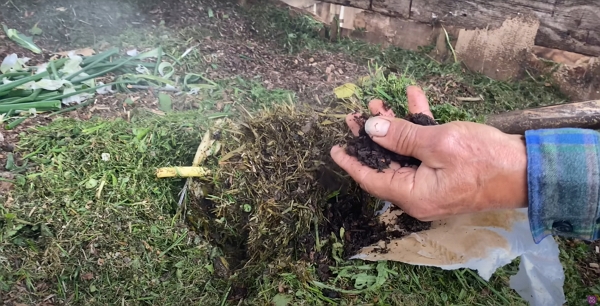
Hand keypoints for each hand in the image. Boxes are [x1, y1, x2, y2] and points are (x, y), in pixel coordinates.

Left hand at [330, 86, 527, 220]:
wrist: (529, 171)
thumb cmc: (485, 160)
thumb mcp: (438, 143)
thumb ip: (401, 136)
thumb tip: (371, 128)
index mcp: (412, 195)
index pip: (370, 179)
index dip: (351, 162)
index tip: (334, 148)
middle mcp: (419, 193)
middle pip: (385, 163)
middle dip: (371, 136)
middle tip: (356, 115)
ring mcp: (433, 183)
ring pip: (403, 152)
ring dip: (393, 126)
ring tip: (379, 102)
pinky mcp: (446, 171)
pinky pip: (424, 149)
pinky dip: (418, 126)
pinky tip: (415, 99)